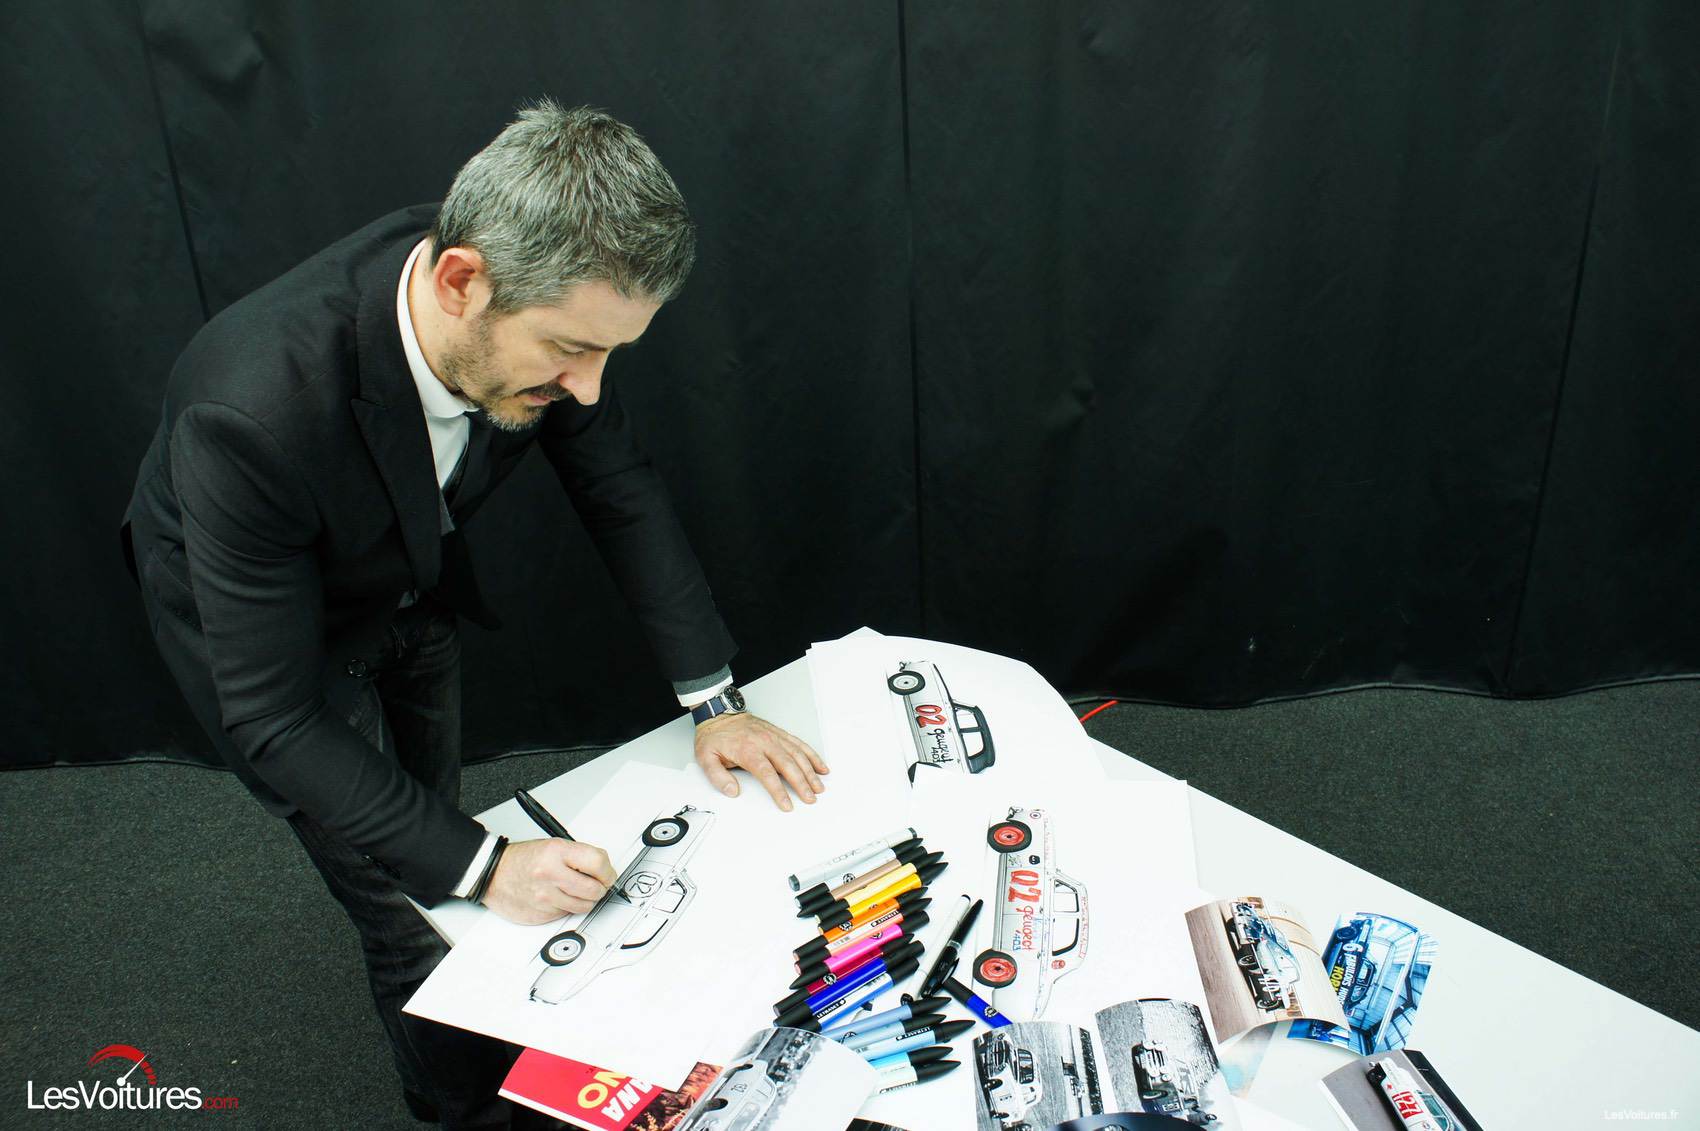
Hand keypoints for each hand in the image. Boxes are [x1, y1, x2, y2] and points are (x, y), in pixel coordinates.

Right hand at [481, 838, 617, 924]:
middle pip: (595, 890)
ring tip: (574, 889)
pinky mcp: (541, 914)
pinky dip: (567, 907)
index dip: (608, 871)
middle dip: (600, 888)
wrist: (494, 874)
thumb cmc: (524, 859)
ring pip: (584, 906)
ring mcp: (545, 897)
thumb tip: (605, 870)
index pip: (598, 863)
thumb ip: (580, 856)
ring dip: (585, 900)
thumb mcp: (554, 846)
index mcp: (556, 852)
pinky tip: (557, 897)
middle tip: (595, 884)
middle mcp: (550, 874)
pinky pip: (567, 914)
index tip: (607, 874)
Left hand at [694, 712, 829, 811]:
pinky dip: (812, 755)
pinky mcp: (780, 733)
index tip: (787, 804)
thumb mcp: (706, 758)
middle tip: (810, 798)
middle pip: (788, 765)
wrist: (720, 713)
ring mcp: (774, 736)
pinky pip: (800, 744)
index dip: (778, 791)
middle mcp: (765, 742)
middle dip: (802, 783)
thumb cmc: (715, 736)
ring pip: (798, 754)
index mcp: (748, 750)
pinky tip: (820, 766)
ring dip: (810, 771)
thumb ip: (717, 777)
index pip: (767, 773)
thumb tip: (732, 791)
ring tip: (819, 786)